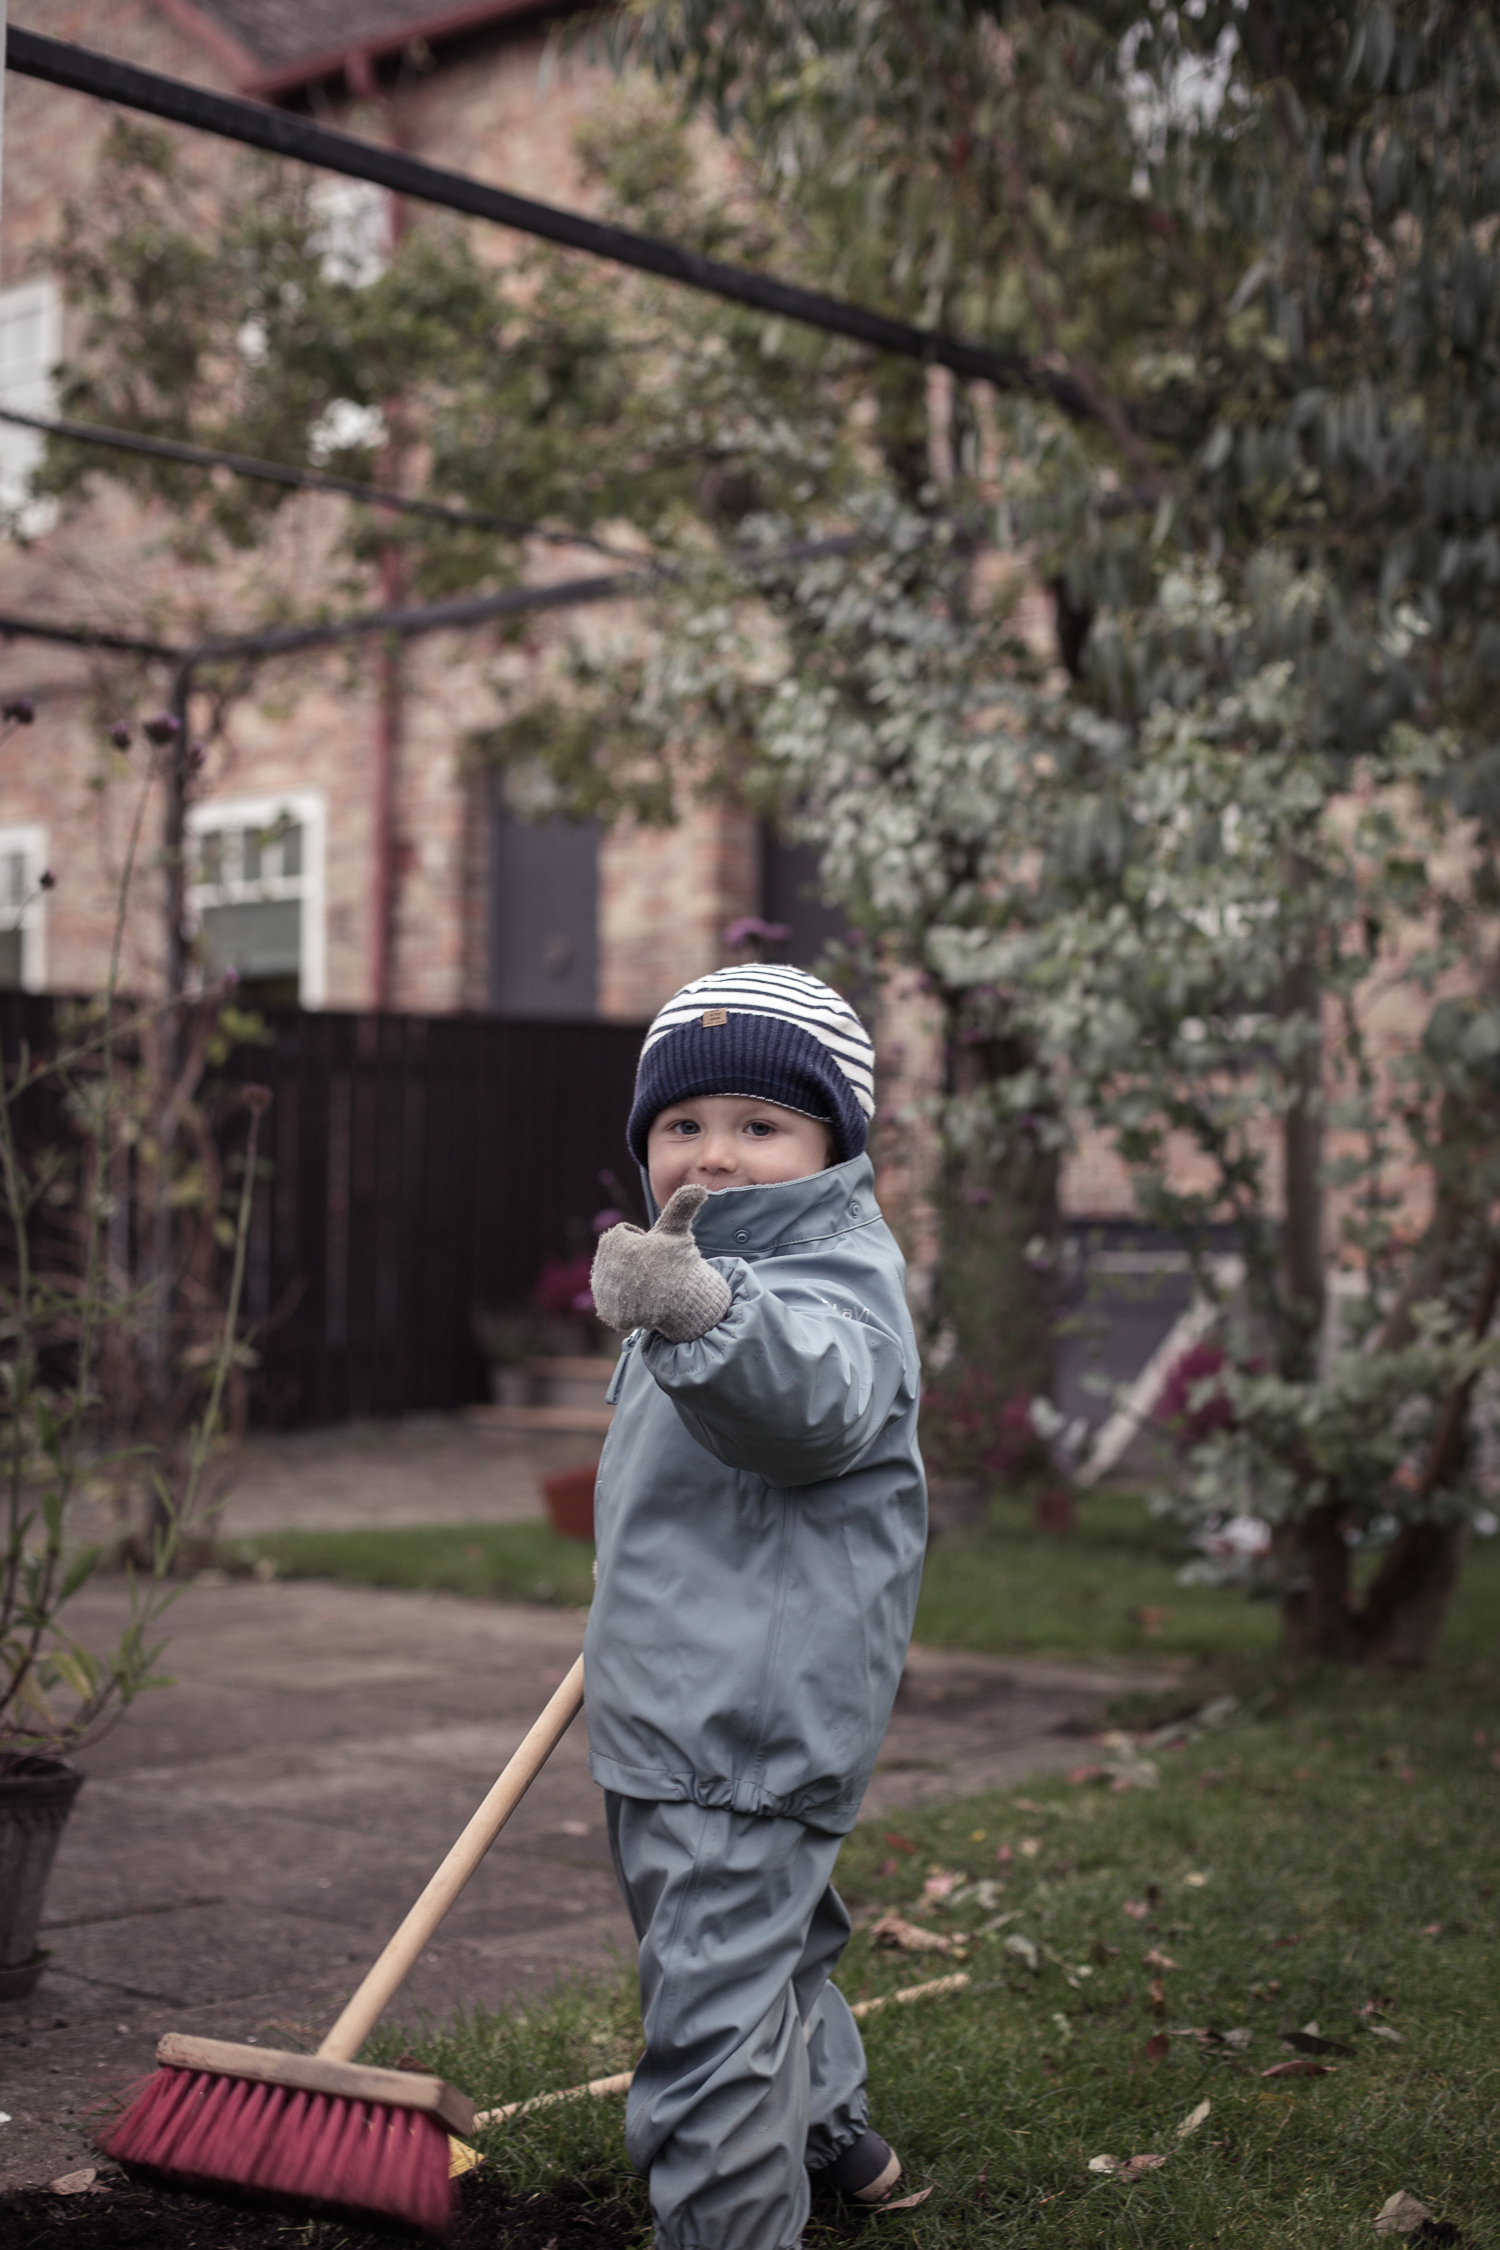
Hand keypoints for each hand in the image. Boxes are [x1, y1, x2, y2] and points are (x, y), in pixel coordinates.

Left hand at [590, 1184, 732, 1342]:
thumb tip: (700, 1189)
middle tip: (652, 1271)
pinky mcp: (607, 1311)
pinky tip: (641, 1302)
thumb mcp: (676, 1230)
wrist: (684, 1303)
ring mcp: (603, 1291)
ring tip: (647, 1286)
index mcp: (613, 1241)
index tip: (655, 1253)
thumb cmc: (678, 1262)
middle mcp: (602, 1266)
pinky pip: (613, 1300)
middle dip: (632, 1261)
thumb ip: (681, 1206)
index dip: (641, 1241)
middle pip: (615, 1257)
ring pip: (614, 1277)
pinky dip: (625, 1302)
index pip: (622, 1234)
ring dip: (628, 1280)